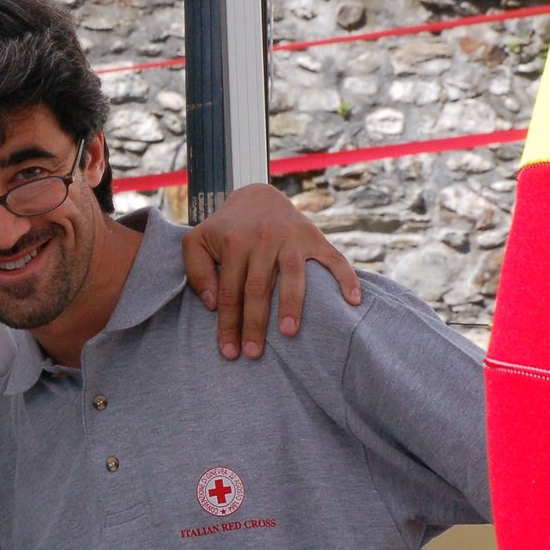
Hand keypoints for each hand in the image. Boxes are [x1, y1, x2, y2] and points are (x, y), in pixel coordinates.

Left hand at [182, 183, 360, 359]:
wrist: (256, 196)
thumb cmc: (224, 229)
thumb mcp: (196, 242)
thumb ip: (196, 272)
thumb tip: (212, 304)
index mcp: (234, 243)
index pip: (229, 292)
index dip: (228, 324)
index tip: (229, 352)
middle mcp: (264, 239)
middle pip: (258, 289)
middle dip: (255, 324)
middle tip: (254, 353)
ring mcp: (292, 239)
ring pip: (293, 276)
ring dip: (292, 305)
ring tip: (288, 333)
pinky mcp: (314, 237)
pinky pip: (334, 259)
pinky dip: (346, 278)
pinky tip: (353, 301)